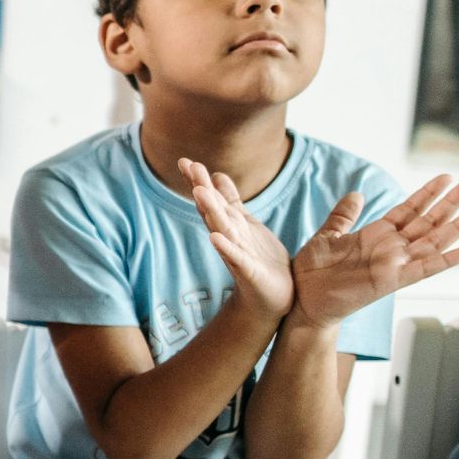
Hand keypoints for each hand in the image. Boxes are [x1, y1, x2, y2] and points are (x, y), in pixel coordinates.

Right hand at [180, 158, 292, 322]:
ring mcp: (237, 253)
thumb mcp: (246, 223)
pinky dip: (225, 248)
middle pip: (212, 209)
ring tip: (199, 193)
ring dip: (209, 211)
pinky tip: (214, 237)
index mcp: (230, 224)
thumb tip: (217, 175)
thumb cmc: (260, 260)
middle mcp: (229, 236)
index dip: (199, 180)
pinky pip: (236, 258)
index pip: (212, 199)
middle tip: (189, 166)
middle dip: (201, 188)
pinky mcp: (248, 272)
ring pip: (221, 229)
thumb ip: (231, 201)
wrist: (272, 297)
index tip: (186, 161)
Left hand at [291, 174, 458, 329]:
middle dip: (450, 202)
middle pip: (428, 221)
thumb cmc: (313, 270)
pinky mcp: (391, 281)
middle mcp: (391, 248)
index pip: (409, 209)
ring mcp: (394, 264)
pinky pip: (423, 270)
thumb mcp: (328, 234)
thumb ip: (344, 215)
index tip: (447, 177)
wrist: (302, 297)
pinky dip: (444, 261)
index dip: (428, 193)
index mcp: (376, 234)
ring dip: (457, 227)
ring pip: (433, 242)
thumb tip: (357, 193)